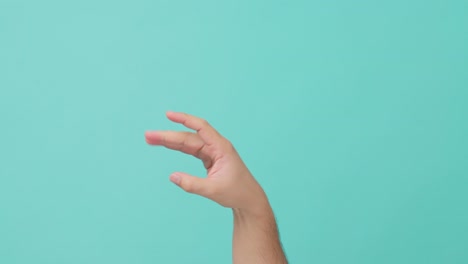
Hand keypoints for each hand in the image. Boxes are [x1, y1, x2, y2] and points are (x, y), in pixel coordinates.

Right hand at [145, 111, 268, 213]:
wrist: (249, 200)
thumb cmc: (236, 193)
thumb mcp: (212, 190)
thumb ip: (191, 184)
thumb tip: (172, 177)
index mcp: (221, 148)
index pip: (201, 128)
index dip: (185, 119)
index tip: (168, 115)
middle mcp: (216, 146)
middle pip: (189, 137)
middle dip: (168, 136)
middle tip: (148, 136)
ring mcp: (213, 152)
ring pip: (188, 143)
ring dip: (170, 141)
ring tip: (151, 140)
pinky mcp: (210, 159)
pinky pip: (192, 151)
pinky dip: (178, 148)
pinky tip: (166, 146)